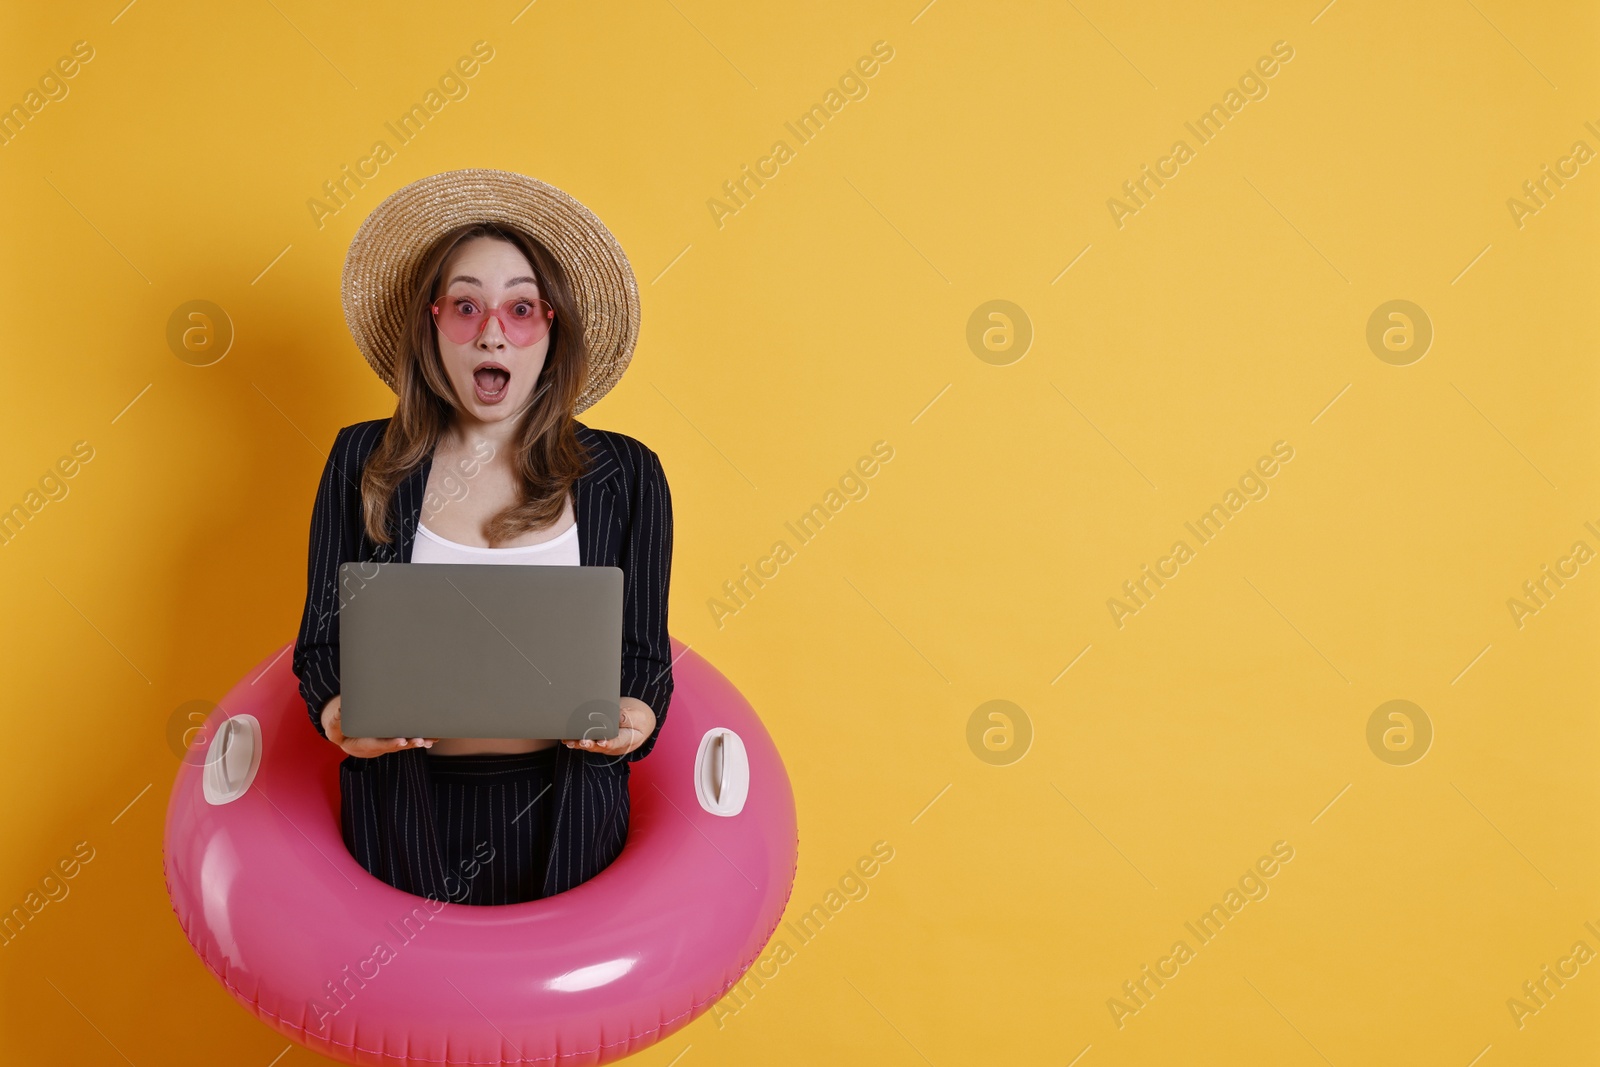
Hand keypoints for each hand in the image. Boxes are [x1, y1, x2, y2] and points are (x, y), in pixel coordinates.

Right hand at [320, 695, 436, 757]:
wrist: (351, 741)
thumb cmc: (342, 734)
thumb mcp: (334, 731)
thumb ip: (335, 722)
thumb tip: (340, 709)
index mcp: (367, 745)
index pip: (380, 745)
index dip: (391, 743)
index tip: (401, 741)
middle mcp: (380, 746)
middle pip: (397, 746)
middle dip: (409, 743)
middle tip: (421, 740)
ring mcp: (389, 744)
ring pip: (406, 744)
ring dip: (419, 742)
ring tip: (432, 739)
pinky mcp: (395, 739)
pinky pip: (409, 739)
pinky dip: (421, 739)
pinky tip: (433, 737)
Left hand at [564, 698, 654, 759]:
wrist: (637, 723)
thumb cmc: (638, 720)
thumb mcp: (638, 717)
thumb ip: (628, 717)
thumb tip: (617, 717)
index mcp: (627, 739)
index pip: (617, 742)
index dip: (608, 743)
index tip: (602, 742)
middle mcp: (614, 744)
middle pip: (600, 747)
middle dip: (590, 744)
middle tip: (582, 741)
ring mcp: (604, 744)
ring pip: (590, 745)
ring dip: (579, 744)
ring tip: (569, 741)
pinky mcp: (597, 740)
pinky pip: (586, 741)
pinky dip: (576, 739)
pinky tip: (566, 738)